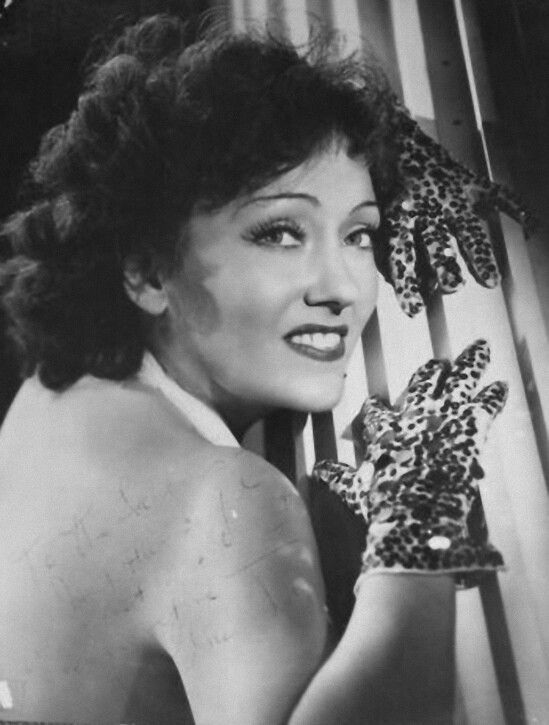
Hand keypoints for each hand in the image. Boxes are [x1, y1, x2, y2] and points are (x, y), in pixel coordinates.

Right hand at [313, 340, 507, 586]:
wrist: (417, 512)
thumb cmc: (383, 503)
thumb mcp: (354, 491)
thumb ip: (337, 477)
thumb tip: (316, 471)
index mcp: (384, 430)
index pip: (375, 410)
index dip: (374, 407)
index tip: (374, 404)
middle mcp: (413, 416)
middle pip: (422, 383)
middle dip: (430, 372)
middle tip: (436, 365)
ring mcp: (443, 417)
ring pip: (458, 380)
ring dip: (470, 364)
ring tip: (480, 349)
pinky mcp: (469, 427)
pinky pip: (485, 405)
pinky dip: (494, 397)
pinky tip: (501, 386)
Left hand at [381, 109, 534, 315]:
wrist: (395, 136)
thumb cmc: (384, 184)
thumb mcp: (378, 214)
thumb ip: (387, 247)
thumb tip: (400, 283)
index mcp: (400, 214)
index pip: (402, 253)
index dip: (407, 282)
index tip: (413, 310)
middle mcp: (427, 206)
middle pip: (437, 242)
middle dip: (445, 265)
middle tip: (452, 286)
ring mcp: (452, 195)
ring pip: (468, 228)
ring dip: (478, 255)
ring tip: (489, 280)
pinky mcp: (470, 183)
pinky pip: (499, 197)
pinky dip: (518, 210)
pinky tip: (534, 228)